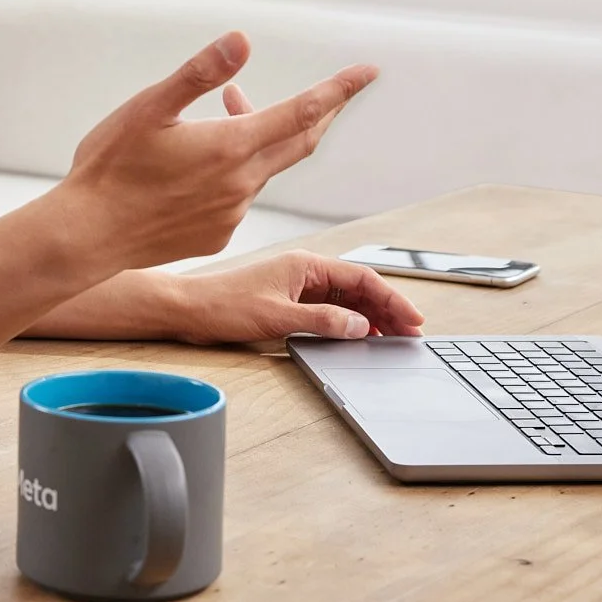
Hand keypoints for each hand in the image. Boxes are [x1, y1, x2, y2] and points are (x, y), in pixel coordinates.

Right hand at [50, 32, 377, 272]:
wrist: (86, 235)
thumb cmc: (111, 169)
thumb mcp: (150, 107)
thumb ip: (199, 73)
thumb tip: (241, 41)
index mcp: (230, 146)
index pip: (303, 111)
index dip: (339, 90)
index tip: (366, 73)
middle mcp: (241, 183)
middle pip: (300, 142)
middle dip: (320, 113)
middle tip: (333, 92)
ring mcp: (232, 213)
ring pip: (264, 166)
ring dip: (259, 136)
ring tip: (228, 111)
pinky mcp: (217, 234)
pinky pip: (241, 196)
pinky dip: (237, 171)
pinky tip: (200, 165)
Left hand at [163, 250, 425, 345]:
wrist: (188, 309)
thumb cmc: (224, 306)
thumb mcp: (277, 317)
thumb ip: (322, 320)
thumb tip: (360, 325)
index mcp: (305, 264)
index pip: (361, 278)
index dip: (391, 298)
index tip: (413, 318)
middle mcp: (304, 270)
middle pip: (358, 287)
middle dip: (387, 309)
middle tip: (411, 334)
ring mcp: (296, 284)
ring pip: (346, 298)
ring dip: (371, 315)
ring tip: (393, 337)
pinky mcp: (288, 299)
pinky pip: (329, 307)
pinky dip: (349, 320)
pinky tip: (360, 334)